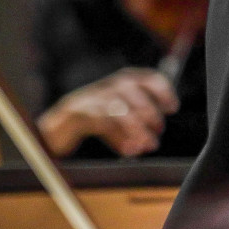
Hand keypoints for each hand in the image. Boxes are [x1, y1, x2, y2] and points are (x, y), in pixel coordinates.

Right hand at [38, 68, 177, 157]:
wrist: (57, 126)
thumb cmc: (93, 121)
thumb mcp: (117, 116)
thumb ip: (135, 122)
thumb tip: (152, 140)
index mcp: (119, 83)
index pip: (144, 77)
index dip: (160, 90)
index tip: (172, 107)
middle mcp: (106, 87)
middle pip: (129, 88)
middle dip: (147, 110)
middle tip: (158, 130)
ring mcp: (91, 99)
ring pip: (117, 106)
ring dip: (135, 127)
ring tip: (147, 145)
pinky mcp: (79, 114)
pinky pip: (102, 122)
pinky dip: (117, 138)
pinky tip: (126, 151)